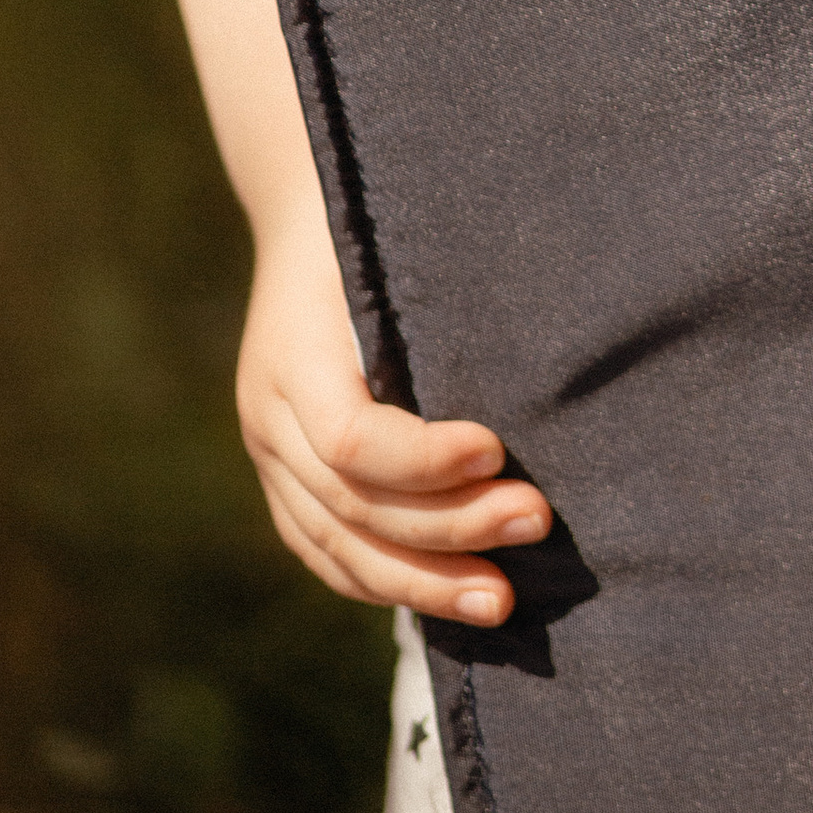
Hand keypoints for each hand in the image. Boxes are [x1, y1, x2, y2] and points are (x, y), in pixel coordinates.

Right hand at [237, 197, 549, 622]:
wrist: (309, 211)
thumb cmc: (381, 221)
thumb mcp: (402, 246)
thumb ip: (449, 306)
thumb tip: (544, 356)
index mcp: (294, 353)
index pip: (349, 438)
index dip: (424, 459)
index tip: (498, 450)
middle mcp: (269, 414)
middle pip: (350, 504)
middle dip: (447, 530)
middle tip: (534, 522)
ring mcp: (269, 455)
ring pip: (336, 547)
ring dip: (424, 582)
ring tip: (502, 600)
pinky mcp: (284, 482)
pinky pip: (328, 552)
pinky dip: (388, 581)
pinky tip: (449, 596)